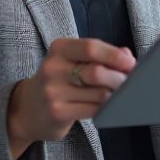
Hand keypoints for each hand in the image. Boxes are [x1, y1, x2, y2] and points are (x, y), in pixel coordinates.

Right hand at [7, 38, 135, 158]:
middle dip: (119, 78)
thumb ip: (100, 55)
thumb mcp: (73, 61)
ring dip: (115, 95)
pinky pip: (92, 110)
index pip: (91, 47)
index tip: (131, 63)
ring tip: (120, 95)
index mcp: (59, 48)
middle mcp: (52, 67)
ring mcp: (52, 91)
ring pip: (98, 93)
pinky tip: (107, 107)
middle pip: (96, 71)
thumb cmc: (59, 81)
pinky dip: (106, 109)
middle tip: (130, 83)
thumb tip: (128, 56)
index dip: (114, 55)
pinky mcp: (57, 112)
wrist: (28, 109)